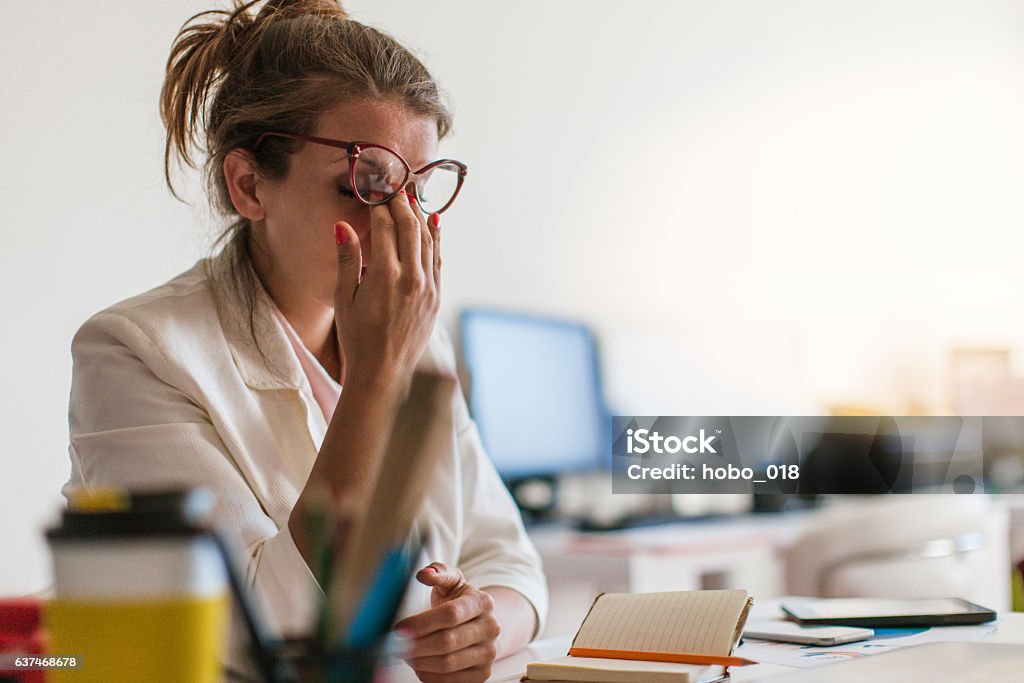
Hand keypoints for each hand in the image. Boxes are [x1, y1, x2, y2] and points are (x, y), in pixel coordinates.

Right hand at [333, 192, 440, 386]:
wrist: (383, 370)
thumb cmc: (357, 335)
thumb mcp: (343, 297)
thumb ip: (347, 258)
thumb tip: (342, 225)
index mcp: (385, 275)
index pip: (386, 227)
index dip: (380, 207)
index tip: (375, 192)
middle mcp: (411, 278)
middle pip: (411, 228)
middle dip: (402, 205)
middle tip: (395, 190)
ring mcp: (428, 287)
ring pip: (428, 241)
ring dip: (421, 218)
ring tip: (412, 201)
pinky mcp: (436, 297)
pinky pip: (437, 259)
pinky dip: (436, 239)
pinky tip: (434, 224)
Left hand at [395, 562, 500, 682]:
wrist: (480, 625)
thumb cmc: (460, 602)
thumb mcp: (452, 582)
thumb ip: (438, 573)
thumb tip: (424, 574)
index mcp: (482, 602)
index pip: (450, 614)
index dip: (421, 623)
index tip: (400, 628)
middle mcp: (490, 628)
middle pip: (447, 642)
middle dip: (416, 645)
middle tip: (397, 645)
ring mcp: (489, 653)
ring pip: (448, 664)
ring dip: (420, 662)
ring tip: (406, 653)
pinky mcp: (482, 674)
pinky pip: (450, 681)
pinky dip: (429, 676)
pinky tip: (420, 665)